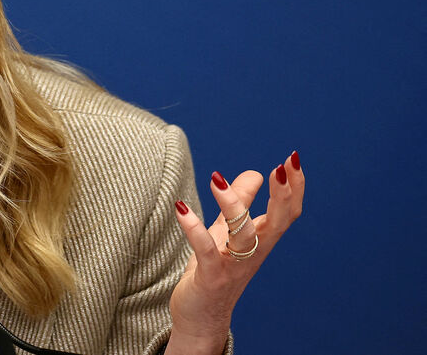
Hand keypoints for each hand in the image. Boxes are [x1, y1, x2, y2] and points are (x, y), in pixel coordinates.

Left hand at [165, 151, 304, 353]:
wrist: (201, 317)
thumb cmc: (216, 271)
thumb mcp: (227, 232)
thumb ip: (241, 203)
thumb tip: (255, 173)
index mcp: (261, 240)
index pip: (287, 212)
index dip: (294, 188)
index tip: (292, 160)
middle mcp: (253, 252)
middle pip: (279, 223)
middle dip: (284, 195)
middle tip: (281, 167)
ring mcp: (233, 266)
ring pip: (243, 234)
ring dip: (232, 205)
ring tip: (216, 180)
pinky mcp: (210, 277)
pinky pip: (205, 251)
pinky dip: (193, 229)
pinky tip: (181, 208)